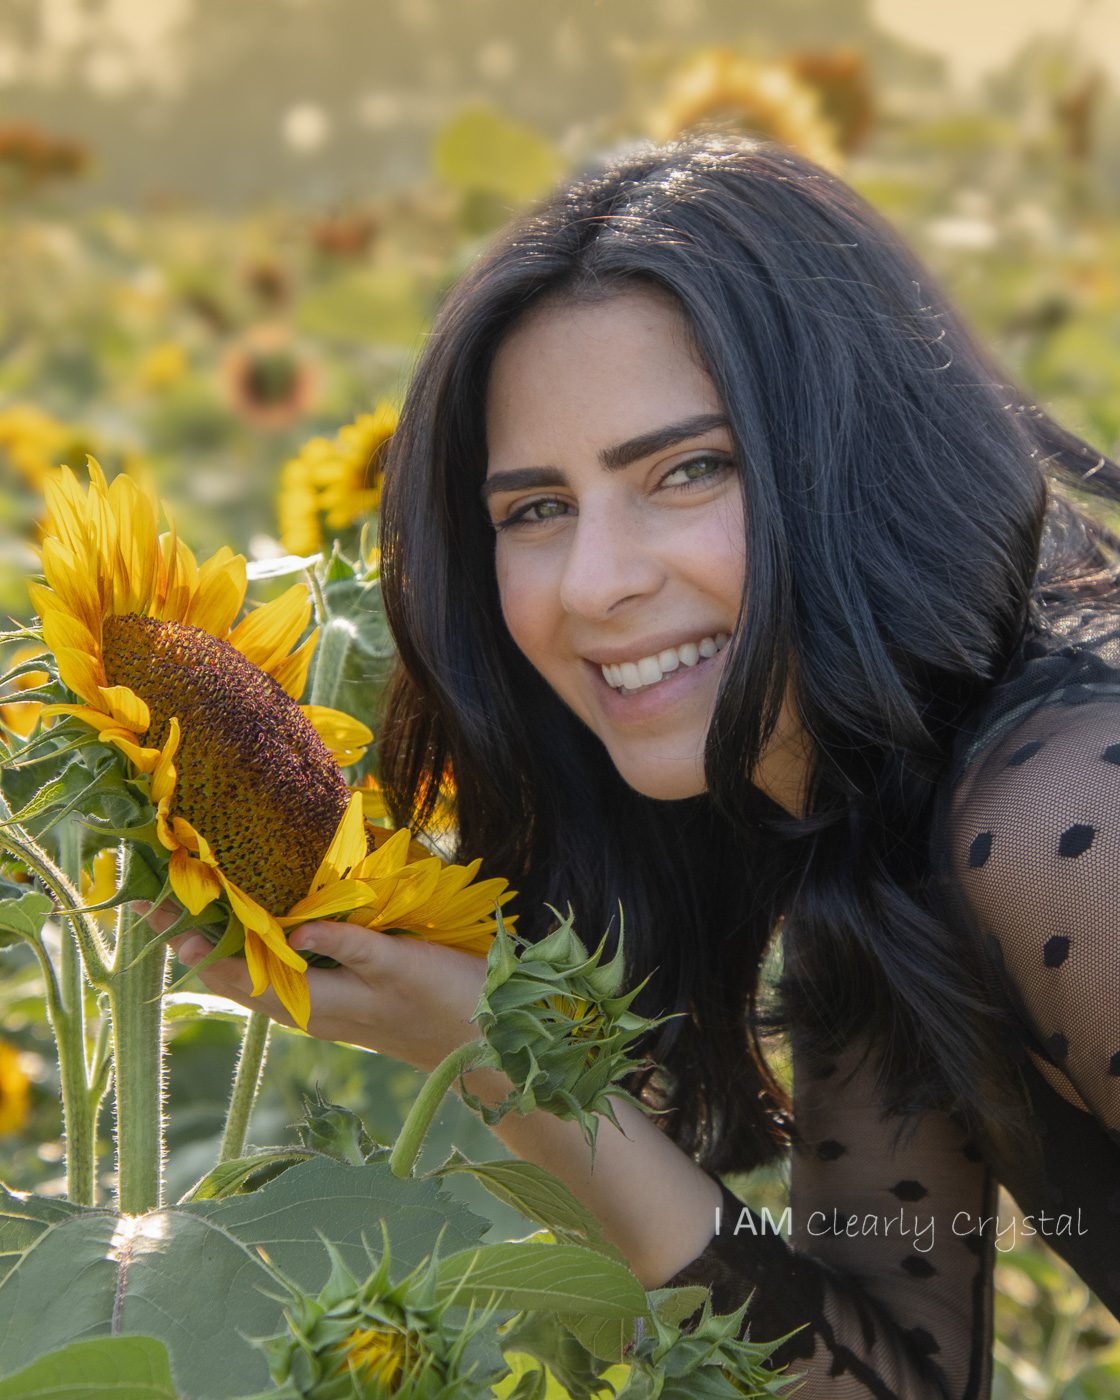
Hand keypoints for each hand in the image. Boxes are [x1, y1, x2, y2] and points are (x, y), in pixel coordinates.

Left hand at [135, 902, 490, 1074]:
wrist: (490, 1050)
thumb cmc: (452, 1002)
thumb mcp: (403, 966)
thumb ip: (352, 945)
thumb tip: (292, 930)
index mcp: (321, 1004)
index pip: (243, 975)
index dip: (200, 946)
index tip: (159, 917)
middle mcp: (315, 1012)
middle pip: (239, 980)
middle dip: (196, 945)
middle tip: (153, 907)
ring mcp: (330, 1011)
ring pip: (260, 983)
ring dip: (223, 951)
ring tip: (189, 917)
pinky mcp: (348, 1005)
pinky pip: (289, 981)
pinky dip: (263, 956)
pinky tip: (262, 936)